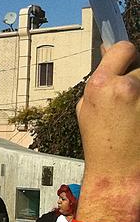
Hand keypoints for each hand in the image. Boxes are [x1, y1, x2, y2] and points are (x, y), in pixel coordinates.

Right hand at [76, 41, 139, 221]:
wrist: (120, 172)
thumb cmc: (102, 145)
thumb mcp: (87, 109)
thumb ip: (100, 81)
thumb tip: (109, 57)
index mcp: (101, 84)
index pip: (124, 48)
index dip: (127, 55)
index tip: (129, 62)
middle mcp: (126, 88)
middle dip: (137, 76)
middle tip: (132, 95)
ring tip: (135, 111)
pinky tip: (138, 119)